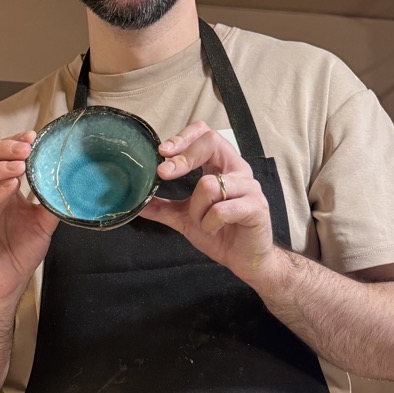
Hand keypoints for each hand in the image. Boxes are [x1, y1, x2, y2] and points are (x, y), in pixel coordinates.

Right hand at [0, 132, 58, 302]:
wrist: (11, 282)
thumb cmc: (21, 250)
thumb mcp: (43, 221)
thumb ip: (51, 200)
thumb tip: (69, 181)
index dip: (11, 142)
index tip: (32, 136)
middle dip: (1, 148)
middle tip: (25, 147)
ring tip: (19, 165)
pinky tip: (11, 188)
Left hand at [138, 122, 276, 284]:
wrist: (245, 259)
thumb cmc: (221, 233)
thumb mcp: (185, 218)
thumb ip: (163, 207)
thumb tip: (137, 202)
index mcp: (222, 166)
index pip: (205, 133)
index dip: (183, 137)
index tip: (162, 151)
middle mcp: (237, 170)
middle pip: (211, 142)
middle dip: (183, 158)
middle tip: (163, 173)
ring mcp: (249, 186)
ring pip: (209, 184)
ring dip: (197, 210)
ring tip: (204, 223)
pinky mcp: (255, 206)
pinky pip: (221, 210)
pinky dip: (209, 223)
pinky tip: (214, 230)